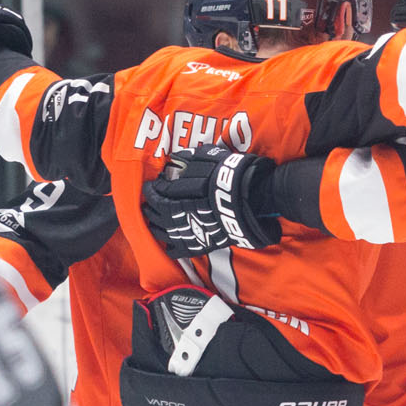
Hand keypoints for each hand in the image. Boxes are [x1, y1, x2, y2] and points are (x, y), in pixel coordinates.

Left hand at [143, 146, 281, 256]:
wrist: (259, 199)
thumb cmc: (240, 176)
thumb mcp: (219, 159)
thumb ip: (197, 158)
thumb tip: (180, 157)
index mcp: (193, 189)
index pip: (165, 191)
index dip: (154, 190)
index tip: (150, 186)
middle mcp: (192, 209)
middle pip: (163, 211)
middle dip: (151, 207)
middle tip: (146, 204)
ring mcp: (198, 228)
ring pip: (168, 230)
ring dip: (156, 227)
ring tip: (150, 222)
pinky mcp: (206, 242)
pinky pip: (184, 248)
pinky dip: (173, 248)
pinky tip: (168, 246)